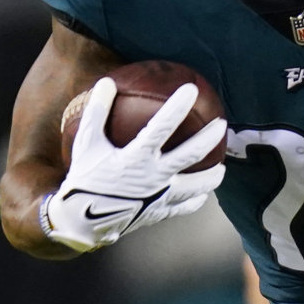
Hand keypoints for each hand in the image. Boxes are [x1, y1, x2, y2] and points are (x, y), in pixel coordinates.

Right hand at [39, 77, 227, 252]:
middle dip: (210, 137)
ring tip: (222, 168)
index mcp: (136, 157)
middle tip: (221, 125)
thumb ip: (97, 113)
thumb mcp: (86, 144)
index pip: (162, 127)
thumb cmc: (84, 178)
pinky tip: (202, 196)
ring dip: (212, 176)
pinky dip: (196, 201)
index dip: (177, 107)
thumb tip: (106, 82)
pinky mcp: (159, 212)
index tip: (191, 90)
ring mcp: (160, 196)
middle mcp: (154, 176)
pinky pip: (184, 207)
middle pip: (192, 154)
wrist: (81, 221)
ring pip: (197, 186)